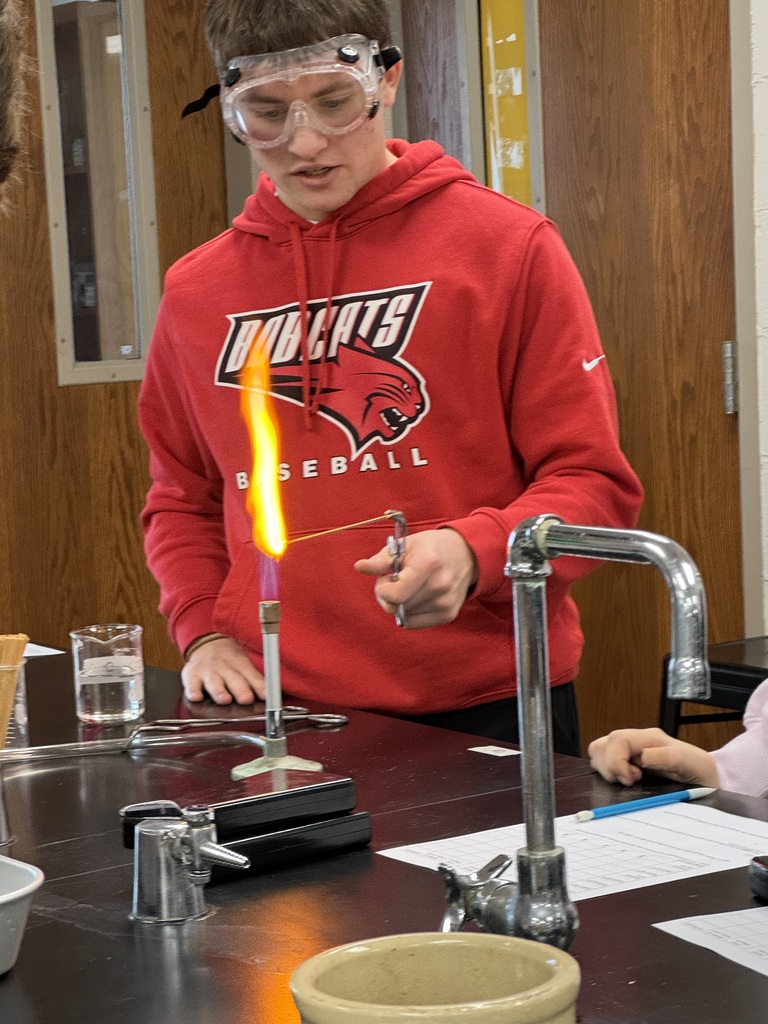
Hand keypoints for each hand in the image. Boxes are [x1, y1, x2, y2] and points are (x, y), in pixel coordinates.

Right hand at [181, 636, 264, 704]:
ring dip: (219, 691)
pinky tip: (196, 696)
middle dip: (240, 690)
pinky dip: (193, 691)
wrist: (206, 644)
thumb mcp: (244, 663)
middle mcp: (225, 667)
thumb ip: (255, 679)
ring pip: (214, 683)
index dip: (259, 686)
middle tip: (246, 698)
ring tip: (225, 699)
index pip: (252, 675)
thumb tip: (274, 695)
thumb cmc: (229, 659)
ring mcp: (208, 671)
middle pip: (234, 679)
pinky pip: (191, 684)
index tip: (266, 695)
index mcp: (241, 664)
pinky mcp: (192, 676)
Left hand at [354, 528, 477, 628]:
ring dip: (398, 604)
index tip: (386, 578)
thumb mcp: (405, 545)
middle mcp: (440, 586)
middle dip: (388, 595)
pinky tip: (415, 597)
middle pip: (398, 606)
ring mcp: (446, 603)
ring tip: (407, 587)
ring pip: (404, 616)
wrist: (466, 554)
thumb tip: (359, 567)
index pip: (396, 595)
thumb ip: (381, 560)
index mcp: (428, 564)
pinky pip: (414, 623)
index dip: (383, 589)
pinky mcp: (448, 615)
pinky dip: (408, 612)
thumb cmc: (430, 547)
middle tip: (394, 581)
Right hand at [587, 727, 719, 786]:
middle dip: (609, 766)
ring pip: (599, 752)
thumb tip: (642, 757)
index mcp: (649, 738)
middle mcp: (636, 742)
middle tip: (630, 781)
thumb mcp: (692, 763)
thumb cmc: (701, 772)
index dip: (616, 761)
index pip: (617, 740)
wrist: (709, 781)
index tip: (631, 779)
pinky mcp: (626, 764)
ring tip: (628, 781)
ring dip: (607, 769)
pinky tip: (625, 782)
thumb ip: (668, 757)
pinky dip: (608, 773)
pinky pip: (605, 763)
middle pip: (603, 744)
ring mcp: (630, 752)